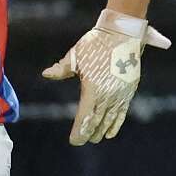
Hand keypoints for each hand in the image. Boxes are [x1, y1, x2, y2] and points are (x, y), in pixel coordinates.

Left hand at [41, 8, 170, 144]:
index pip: (85, 116)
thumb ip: (61, 69)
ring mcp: (121, 93)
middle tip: (81, 141)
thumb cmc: (95, 44)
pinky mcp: (129, 89)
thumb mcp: (75, 56)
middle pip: (97, 120)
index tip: (74, 141)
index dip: (79, 131)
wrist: (122, 33)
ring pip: (110, 118)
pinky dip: (116, 123)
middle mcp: (108, 94)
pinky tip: (111, 133)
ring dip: (101, 130)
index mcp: (93, 88)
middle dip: (88, 133)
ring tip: (95, 138)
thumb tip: (46, 74)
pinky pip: (122, 111)